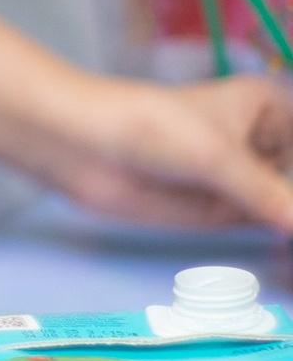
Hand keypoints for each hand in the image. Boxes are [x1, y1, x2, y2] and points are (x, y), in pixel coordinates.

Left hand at [49, 71, 292, 238]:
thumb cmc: (153, 129)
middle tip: (289, 222)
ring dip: (291, 223)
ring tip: (287, 240)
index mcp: (270, 106)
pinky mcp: (232, 209)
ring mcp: (250, 177)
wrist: (88, 149)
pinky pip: (271, 227)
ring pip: (288, 204)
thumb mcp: (220, 158)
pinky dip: (284, 241)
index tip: (291, 204)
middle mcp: (265, 139)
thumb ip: (271, 194)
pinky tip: (287, 254)